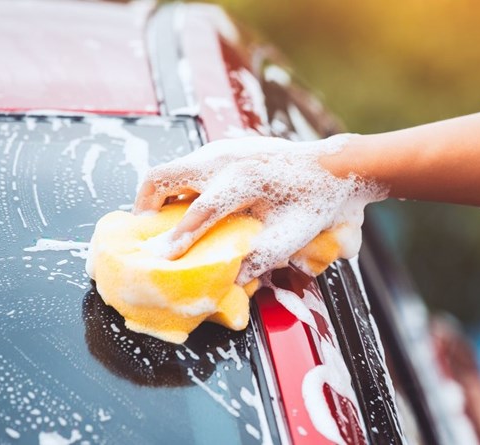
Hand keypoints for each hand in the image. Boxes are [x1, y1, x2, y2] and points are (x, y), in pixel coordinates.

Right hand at [134, 135, 385, 283]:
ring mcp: (223, 149)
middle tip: (146, 233)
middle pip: (163, 176)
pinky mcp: (226, 148)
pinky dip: (180, 186)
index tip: (163, 258)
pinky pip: (190, 166)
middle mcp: (226, 159)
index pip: (197, 212)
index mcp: (243, 180)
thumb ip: (256, 258)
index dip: (177, 238)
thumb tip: (226, 279)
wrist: (333, 168)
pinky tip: (191, 207)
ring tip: (165, 224)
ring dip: (162, 196)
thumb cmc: (314, 203)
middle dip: (146, 206)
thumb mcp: (289, 237)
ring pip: (173, 169)